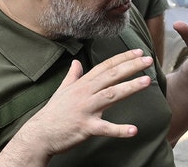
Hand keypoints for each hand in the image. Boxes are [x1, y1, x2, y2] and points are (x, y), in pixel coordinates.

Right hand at [0, 49, 152, 164]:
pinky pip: (105, 128)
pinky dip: (119, 130)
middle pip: (111, 76)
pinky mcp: (85, 127)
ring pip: (111, 95)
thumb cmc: (53, 113)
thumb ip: (72, 76)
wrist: (39, 135)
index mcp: (82, 84)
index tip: (139, 52)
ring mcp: (85, 109)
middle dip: (131, 67)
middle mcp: (85, 93)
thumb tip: (76, 62)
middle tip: (149, 60)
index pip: (105, 67)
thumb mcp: (62, 90)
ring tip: (147, 81)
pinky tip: (134, 130)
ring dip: (130, 88)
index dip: (123, 58)